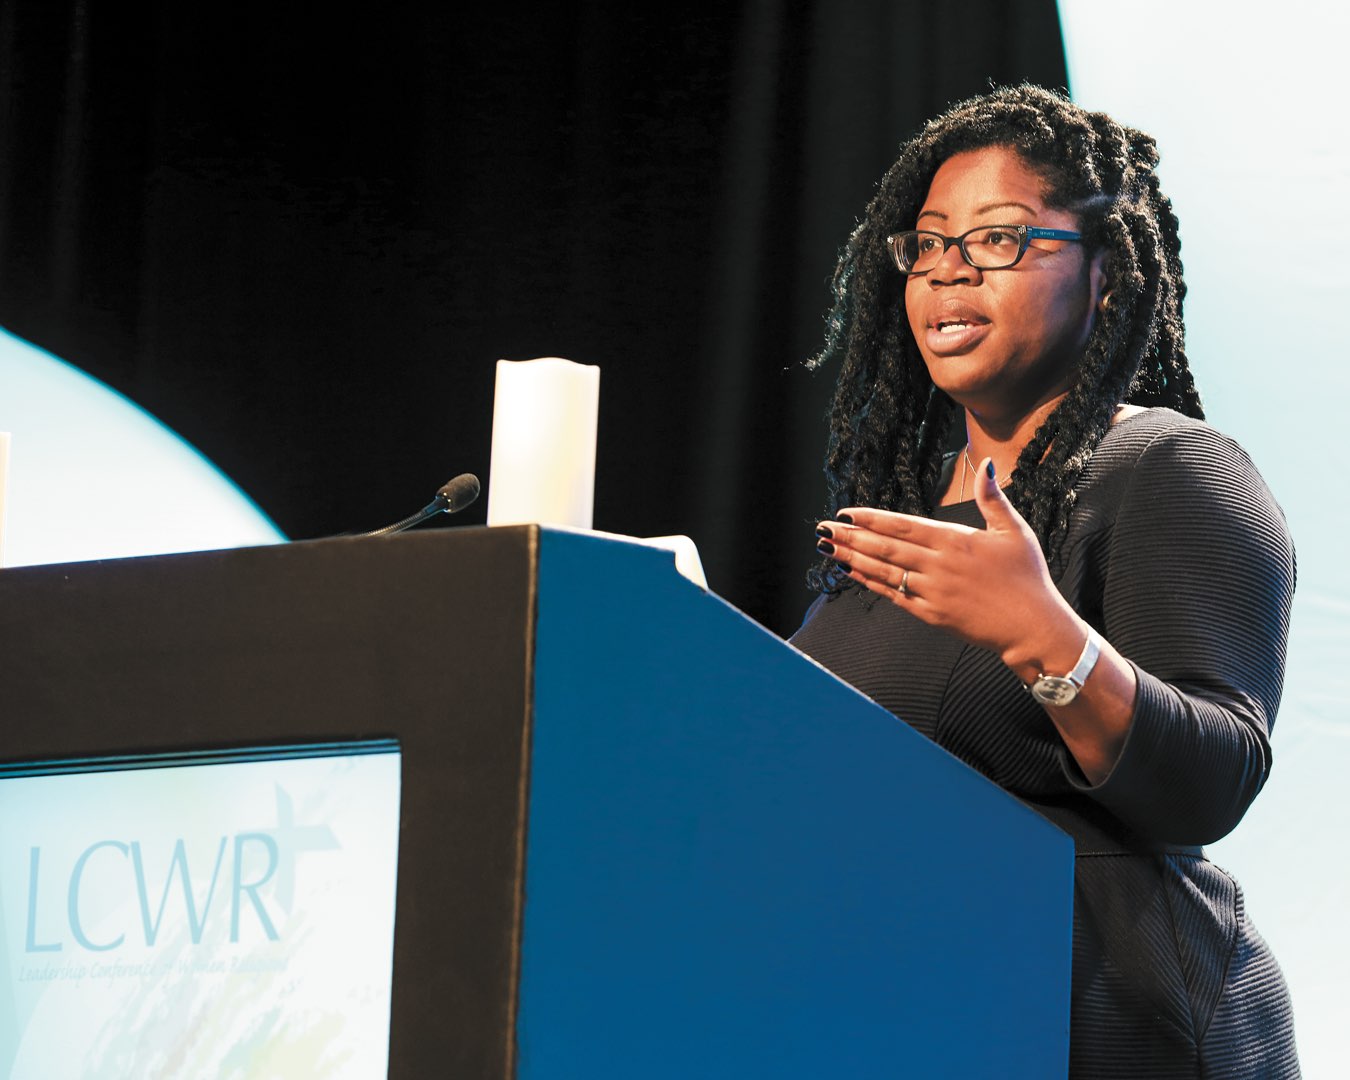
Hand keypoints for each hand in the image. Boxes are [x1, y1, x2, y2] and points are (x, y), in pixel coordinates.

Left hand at [817, 457, 1077, 667]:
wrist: (1034, 627)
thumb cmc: (1027, 578)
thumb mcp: (1015, 531)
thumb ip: (993, 499)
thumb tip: (987, 466)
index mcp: (955, 541)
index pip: (903, 526)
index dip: (871, 519)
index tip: (846, 512)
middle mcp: (938, 565)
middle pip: (885, 548)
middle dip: (851, 537)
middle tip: (822, 529)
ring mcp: (932, 592)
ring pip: (884, 572)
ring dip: (852, 559)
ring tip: (827, 549)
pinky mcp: (931, 615)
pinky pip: (893, 596)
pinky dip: (870, 583)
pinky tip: (851, 573)